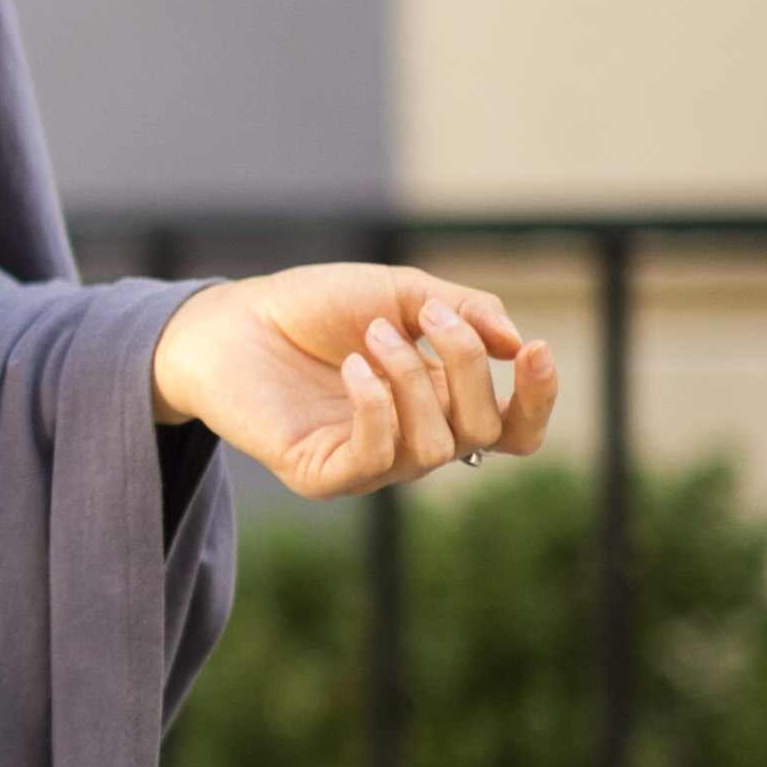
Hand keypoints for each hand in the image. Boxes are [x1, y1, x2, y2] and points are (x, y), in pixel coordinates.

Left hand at [148, 262, 560, 499]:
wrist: (228, 318)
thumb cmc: (314, 306)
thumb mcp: (400, 291)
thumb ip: (465, 311)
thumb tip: (519, 344)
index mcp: (441, 402)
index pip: (515, 429)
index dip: (538, 399)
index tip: (535, 350)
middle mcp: (413, 440)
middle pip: (484, 431)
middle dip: (464, 364)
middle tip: (425, 315)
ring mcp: (368, 462)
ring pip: (434, 447)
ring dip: (412, 379)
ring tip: (373, 334)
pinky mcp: (320, 475)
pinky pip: (374, 459)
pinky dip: (376, 408)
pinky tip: (353, 367)